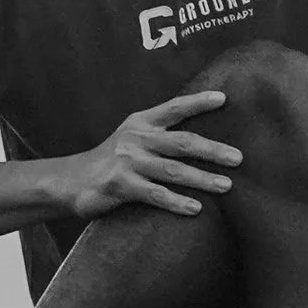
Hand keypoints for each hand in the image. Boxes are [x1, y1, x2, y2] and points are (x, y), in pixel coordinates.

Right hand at [63, 92, 240, 220]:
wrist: (70, 180)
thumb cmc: (111, 160)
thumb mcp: (132, 137)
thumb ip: (160, 134)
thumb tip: (202, 139)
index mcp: (141, 122)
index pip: (174, 107)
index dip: (198, 102)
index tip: (223, 99)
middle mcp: (136, 138)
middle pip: (181, 142)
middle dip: (212, 150)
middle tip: (238, 158)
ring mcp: (128, 162)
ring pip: (173, 170)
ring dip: (202, 179)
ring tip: (226, 186)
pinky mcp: (121, 186)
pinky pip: (155, 195)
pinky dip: (177, 202)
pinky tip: (195, 208)